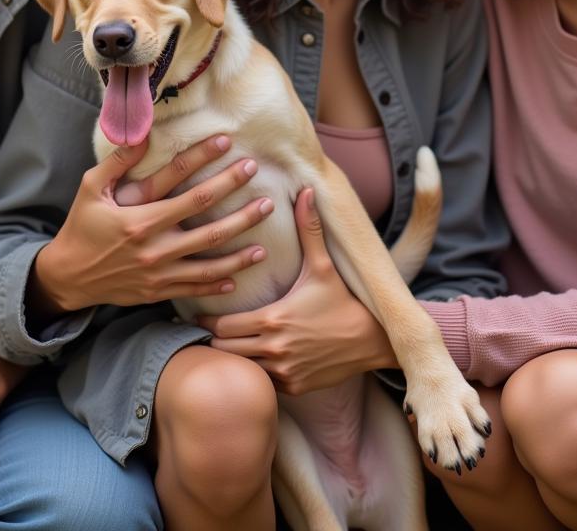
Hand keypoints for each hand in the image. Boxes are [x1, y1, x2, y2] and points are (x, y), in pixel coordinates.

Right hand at [30, 135, 270, 317]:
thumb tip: (141, 133)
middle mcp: (155, 248)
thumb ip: (118, 162)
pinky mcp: (158, 291)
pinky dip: (217, 284)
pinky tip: (237, 277)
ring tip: (264, 240)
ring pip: (209, 263)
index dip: (206, 161)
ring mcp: (159, 273)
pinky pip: (194, 289)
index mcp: (141, 219)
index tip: (228, 142)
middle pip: (209, 226)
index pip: (185, 186)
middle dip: (241, 209)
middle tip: (265, 194)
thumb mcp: (91, 189)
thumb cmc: (81, 227)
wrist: (67, 276)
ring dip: (240, 253)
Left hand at [198, 187, 396, 394]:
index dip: (210, 319)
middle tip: (211, 327)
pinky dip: (255, 373)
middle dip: (215, 339)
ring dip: (233, 358)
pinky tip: (254, 358)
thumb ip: (309, 229)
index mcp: (272, 319)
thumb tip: (306, 189)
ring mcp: (283, 372)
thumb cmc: (342, 300)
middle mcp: (273, 349)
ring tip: (227, 343)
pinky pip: (261, 383)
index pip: (221, 325)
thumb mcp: (322, 265)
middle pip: (223, 350)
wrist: (373, 340)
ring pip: (239, 369)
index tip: (203, 311)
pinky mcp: (293, 388)